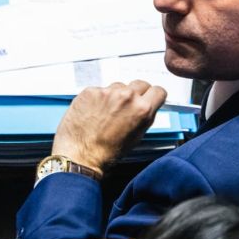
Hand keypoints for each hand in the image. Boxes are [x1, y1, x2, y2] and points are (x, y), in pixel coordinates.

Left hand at [51, 80, 166, 170]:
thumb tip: (148, 106)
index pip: (158, 91)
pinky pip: (101, 90)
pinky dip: (99, 98)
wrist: (80, 155)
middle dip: (137, 94)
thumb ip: (145, 117)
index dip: (154, 97)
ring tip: (107, 112)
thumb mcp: (137, 137)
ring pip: (119, 86)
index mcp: (142, 109)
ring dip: (117, 95)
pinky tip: (94, 111)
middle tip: (128, 105)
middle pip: (140, 84)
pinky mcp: (91, 91)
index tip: (150, 98)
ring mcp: (108, 91)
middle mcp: (127, 96)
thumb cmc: (108, 152)